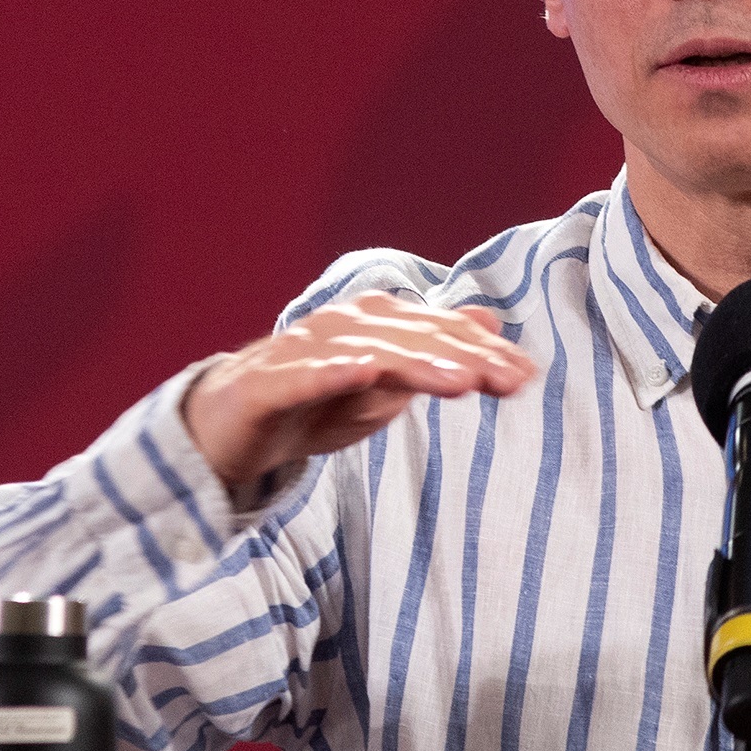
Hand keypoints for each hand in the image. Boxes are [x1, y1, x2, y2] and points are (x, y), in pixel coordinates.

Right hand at [182, 294, 532, 505]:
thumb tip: (490, 321)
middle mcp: (340, 327)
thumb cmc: (310, 404)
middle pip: (411, 339)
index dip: (481, 351)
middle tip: (510, 380)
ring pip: (367, 352)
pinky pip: (302, 376)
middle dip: (463, 357)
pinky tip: (365, 371)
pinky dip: (333, 370)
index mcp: (372, 326)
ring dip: (416, 361)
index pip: (436, 334)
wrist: (224, 430)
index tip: (526, 374)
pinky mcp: (265, 385)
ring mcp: (302, 353)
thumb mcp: (383, 384)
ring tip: (460, 379)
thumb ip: (432, 352)